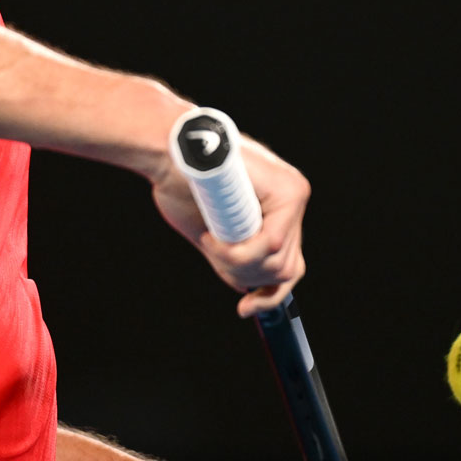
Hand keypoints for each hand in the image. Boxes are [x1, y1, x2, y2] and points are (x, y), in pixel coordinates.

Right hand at [151, 134, 309, 316]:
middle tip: (212, 250)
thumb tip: (252, 291)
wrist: (166, 151)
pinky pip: (271, 245)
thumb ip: (239, 258)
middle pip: (285, 269)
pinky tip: (213, 237)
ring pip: (278, 263)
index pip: (289, 266)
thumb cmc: (180, 185)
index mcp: (280, 209)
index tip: (244, 309)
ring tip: (210, 239)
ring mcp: (294, 194)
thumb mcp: (216, 236)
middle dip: (245, 274)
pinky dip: (240, 253)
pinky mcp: (287, 192)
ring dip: (237, 263)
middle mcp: (294, 199)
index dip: (268, 296)